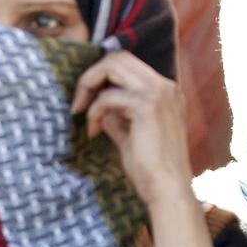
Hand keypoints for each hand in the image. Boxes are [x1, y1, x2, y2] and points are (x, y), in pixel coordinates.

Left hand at [71, 51, 193, 207]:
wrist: (167, 189)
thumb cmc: (150, 167)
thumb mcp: (130, 132)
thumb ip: (118, 114)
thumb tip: (97, 102)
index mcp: (166, 91)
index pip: (127, 63)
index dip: (101, 75)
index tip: (86, 98)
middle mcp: (166, 86)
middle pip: (118, 57)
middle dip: (91, 76)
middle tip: (78, 102)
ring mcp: (159, 93)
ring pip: (112, 66)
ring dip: (89, 87)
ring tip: (81, 113)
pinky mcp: (147, 106)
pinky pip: (108, 96)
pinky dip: (95, 110)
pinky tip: (94, 131)